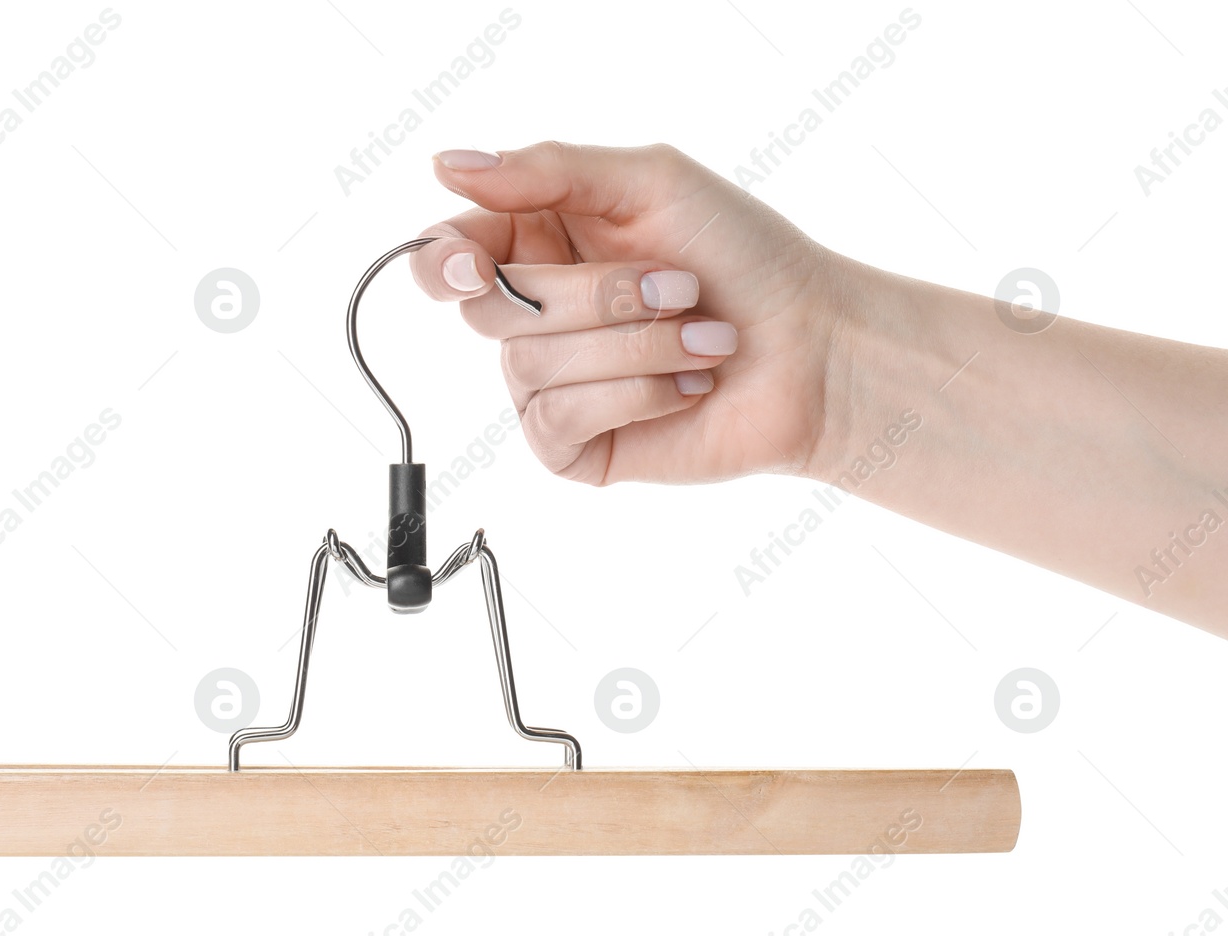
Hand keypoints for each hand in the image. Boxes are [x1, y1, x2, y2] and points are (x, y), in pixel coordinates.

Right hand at [410, 141, 848, 485]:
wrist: (814, 350)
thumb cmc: (743, 258)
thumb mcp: (648, 182)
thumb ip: (545, 169)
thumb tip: (446, 165)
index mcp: (537, 242)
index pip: (448, 253)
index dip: (445, 260)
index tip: (477, 262)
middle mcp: (533, 314)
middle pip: (489, 307)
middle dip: (597, 296)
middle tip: (680, 286)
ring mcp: (548, 385)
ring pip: (529, 364)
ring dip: (636, 346)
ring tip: (703, 339)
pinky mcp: (572, 446)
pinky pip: (557, 418)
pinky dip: (633, 395)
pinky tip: (685, 388)